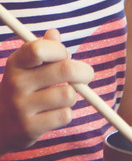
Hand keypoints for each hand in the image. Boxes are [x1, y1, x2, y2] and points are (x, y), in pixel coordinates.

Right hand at [0, 29, 94, 153]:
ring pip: (68, 94)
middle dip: (84, 72)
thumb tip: (53, 33)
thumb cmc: (21, 91)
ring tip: (61, 99)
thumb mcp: (26, 69)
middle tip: (86, 75)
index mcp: (16, 64)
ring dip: (71, 97)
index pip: (40, 48)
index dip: (61, 51)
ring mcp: (21, 106)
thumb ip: (42, 50)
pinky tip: (53, 115)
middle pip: (65, 69)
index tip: (66, 57)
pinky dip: (65, 115)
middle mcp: (16, 83)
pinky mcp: (29, 127)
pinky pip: (65, 115)